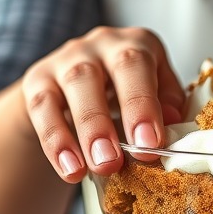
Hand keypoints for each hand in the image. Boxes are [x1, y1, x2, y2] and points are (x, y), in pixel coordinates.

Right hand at [19, 26, 185, 181]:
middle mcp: (100, 43)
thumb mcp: (157, 91)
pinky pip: (43, 110)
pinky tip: (71, 170)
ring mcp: (66, 59)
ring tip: (98, 168)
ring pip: (71, 89)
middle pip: (96, 74)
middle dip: (104, 121)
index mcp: (137, 43)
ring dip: (85, 132)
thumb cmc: (131, 91)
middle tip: (114, 161)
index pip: (137, 65)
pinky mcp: (38, 80)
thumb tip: (174, 122)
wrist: (84, 87)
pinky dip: (56, 142)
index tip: (149, 144)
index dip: (142, 105)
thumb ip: (167, 102)